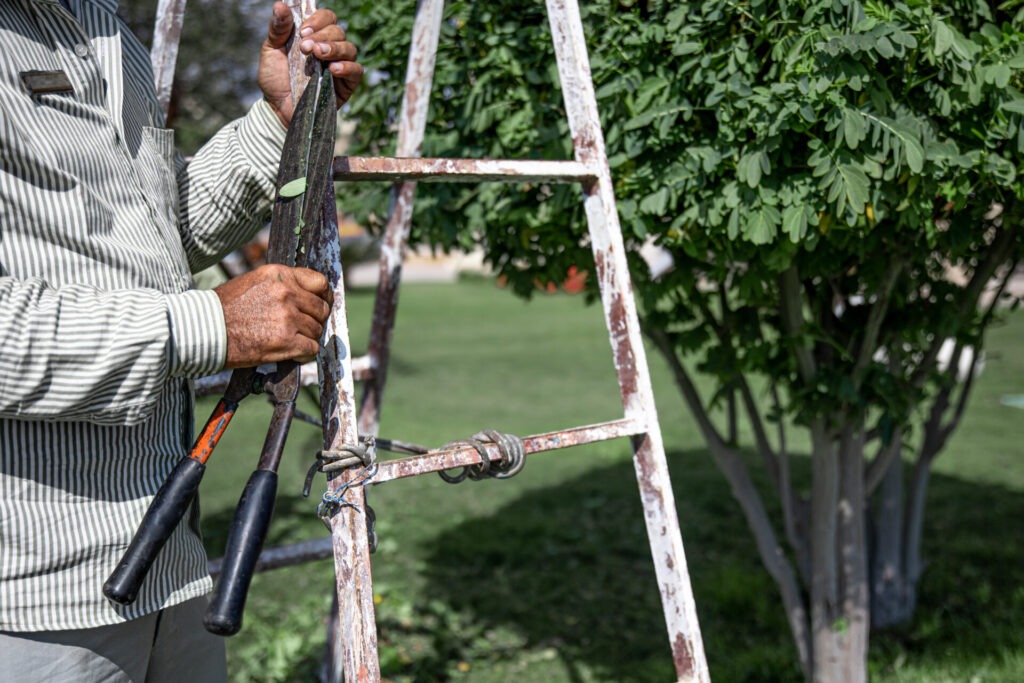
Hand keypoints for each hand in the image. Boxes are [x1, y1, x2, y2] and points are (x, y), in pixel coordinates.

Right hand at [214, 264, 332, 367]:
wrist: (205, 330)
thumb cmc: (226, 308)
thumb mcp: (254, 282)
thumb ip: (281, 285)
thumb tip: (307, 294)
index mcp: (279, 275)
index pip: (319, 282)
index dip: (323, 296)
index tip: (320, 305)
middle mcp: (286, 293)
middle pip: (320, 309)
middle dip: (315, 320)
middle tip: (303, 329)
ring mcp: (287, 317)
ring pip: (316, 330)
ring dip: (307, 338)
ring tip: (290, 341)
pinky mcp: (286, 341)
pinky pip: (311, 349)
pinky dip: (304, 354)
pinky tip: (292, 354)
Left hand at [259, 2, 363, 127]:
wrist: (277, 109)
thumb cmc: (275, 80)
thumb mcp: (271, 51)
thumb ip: (278, 29)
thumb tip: (280, 4)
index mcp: (314, 36)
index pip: (327, 18)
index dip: (318, 20)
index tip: (303, 31)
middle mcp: (330, 49)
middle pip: (338, 31)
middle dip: (322, 36)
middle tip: (305, 47)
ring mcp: (340, 67)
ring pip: (349, 48)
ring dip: (334, 48)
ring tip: (318, 55)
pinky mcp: (346, 86)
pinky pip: (357, 71)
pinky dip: (347, 67)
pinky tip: (332, 69)